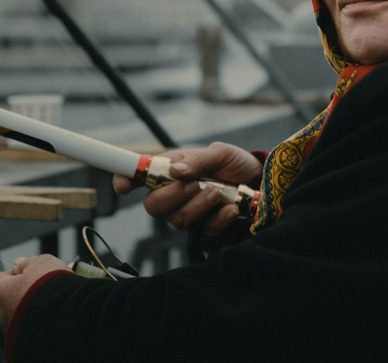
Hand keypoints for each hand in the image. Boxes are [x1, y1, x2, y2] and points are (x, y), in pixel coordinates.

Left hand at [0, 254, 70, 326]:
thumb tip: (18, 263)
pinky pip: (30, 325)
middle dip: (23, 291)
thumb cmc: (49, 284)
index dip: (13, 273)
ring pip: (20, 313)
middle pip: (10, 297)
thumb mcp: (40, 262)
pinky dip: (38, 319)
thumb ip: (27, 262)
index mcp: (1, 291)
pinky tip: (53, 312)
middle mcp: (3, 312)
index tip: (26, 270)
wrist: (64, 313)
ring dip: (31, 306)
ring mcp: (14, 328)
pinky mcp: (27, 339)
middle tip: (42, 284)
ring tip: (51, 299)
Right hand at [113, 142, 261, 237]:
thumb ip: (198, 160)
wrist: (265, 186)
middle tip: (195, 184)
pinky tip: (231, 209)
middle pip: (152, 206)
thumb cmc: (238, 166)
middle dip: (172, 195)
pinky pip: (202, 233)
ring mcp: (190, 216)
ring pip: (176, 220)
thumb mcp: (222, 153)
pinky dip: (217, 219)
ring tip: (218, 193)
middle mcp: (176, 196)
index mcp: (172, 171)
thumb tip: (175, 170)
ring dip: (197, 205)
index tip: (122, 186)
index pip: (140, 176)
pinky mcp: (206, 234)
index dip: (125, 180)